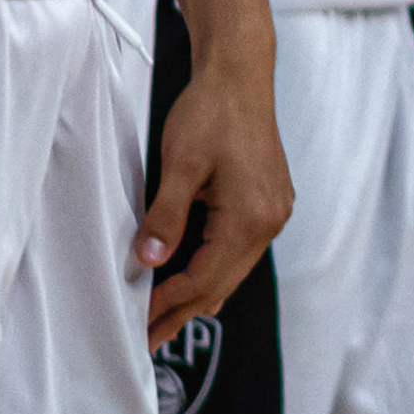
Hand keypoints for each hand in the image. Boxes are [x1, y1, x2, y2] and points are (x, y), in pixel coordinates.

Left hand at [137, 52, 292, 345]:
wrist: (240, 74)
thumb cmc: (209, 111)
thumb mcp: (180, 164)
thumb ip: (165, 217)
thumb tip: (147, 262)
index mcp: (250, 217)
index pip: (202, 278)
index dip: (168, 303)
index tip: (139, 322)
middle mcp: (270, 222)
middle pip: (221, 283)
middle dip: (183, 311)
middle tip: (149, 340)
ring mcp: (275, 213)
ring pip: (233, 270)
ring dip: (199, 292)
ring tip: (166, 317)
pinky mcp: (271, 203)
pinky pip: (241, 250)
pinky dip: (214, 268)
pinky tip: (194, 278)